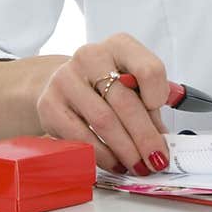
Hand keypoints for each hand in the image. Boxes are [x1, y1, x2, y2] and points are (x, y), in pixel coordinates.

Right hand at [36, 34, 170, 175]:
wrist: (64, 84)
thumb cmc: (106, 85)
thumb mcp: (133, 83)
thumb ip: (151, 104)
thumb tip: (163, 139)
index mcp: (120, 46)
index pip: (149, 69)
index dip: (159, 96)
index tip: (161, 118)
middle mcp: (91, 56)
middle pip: (125, 101)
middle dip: (145, 137)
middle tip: (156, 159)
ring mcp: (66, 79)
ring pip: (103, 121)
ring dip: (125, 150)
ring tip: (138, 165)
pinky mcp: (49, 105)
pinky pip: (80, 136)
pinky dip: (102, 155)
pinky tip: (114, 163)